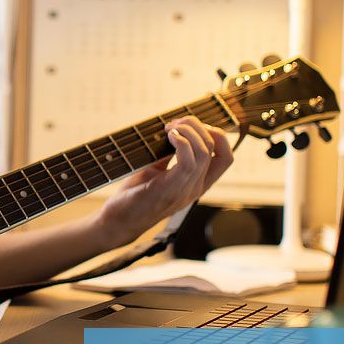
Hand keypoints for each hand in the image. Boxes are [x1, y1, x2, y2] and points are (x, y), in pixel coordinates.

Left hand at [97, 116, 233, 245]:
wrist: (118, 220)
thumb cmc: (135, 194)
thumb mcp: (157, 171)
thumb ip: (169, 156)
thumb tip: (173, 130)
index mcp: (196, 183)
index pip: (225, 157)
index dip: (216, 134)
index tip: (192, 126)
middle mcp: (195, 187)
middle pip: (215, 148)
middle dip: (197, 126)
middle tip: (174, 123)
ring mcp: (184, 190)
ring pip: (204, 152)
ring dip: (188, 131)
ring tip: (170, 127)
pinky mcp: (169, 189)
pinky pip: (188, 163)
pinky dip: (181, 142)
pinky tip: (168, 136)